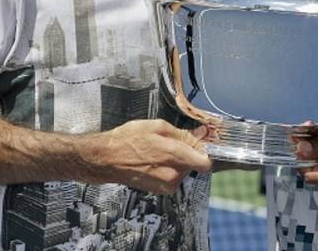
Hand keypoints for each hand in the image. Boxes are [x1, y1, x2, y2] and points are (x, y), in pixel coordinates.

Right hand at [87, 119, 212, 194]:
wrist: (107, 158)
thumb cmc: (129, 139)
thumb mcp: (157, 127)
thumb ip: (183, 133)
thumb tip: (203, 133)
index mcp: (174, 155)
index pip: (206, 161)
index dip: (209, 150)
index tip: (207, 142)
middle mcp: (173, 174)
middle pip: (196, 164)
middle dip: (191, 152)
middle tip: (176, 142)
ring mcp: (167, 184)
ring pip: (185, 170)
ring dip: (180, 161)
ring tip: (161, 151)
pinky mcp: (162, 190)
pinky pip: (175, 177)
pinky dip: (171, 168)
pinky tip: (156, 160)